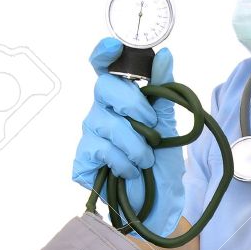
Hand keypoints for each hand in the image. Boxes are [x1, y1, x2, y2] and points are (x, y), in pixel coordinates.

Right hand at [72, 38, 185, 236]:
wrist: (160, 202)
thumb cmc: (162, 162)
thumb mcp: (169, 124)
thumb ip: (163, 89)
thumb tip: (165, 55)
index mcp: (119, 98)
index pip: (102, 67)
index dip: (103, 53)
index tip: (114, 47)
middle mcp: (100, 112)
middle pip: (104, 88)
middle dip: (135, 107)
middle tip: (153, 131)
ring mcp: (88, 136)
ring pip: (107, 124)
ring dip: (136, 146)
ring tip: (146, 161)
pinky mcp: (81, 161)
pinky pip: (99, 152)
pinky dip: (121, 164)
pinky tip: (128, 173)